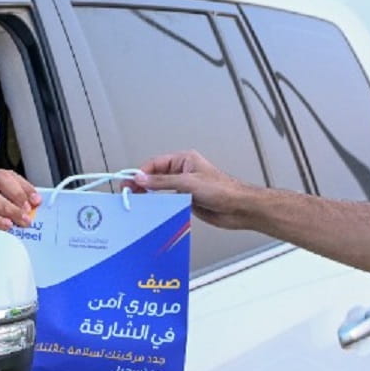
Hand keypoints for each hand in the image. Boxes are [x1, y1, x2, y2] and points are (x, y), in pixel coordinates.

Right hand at [129, 150, 253, 228]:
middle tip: (130, 193)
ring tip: (138, 202)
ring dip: (150, 195)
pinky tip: (153, 210)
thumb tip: (142, 177)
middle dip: (142, 184)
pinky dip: (159, 205)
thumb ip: (163, 181)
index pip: (155, 164)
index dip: (141, 173)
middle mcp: (183, 172)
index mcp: (184, 160)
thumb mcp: (189, 183)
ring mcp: (184, 187)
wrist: (239, 208)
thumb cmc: (223, 190)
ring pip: (160, 190)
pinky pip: (168, 201)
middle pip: (155, 176)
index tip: (130, 182)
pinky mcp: (186, 200)